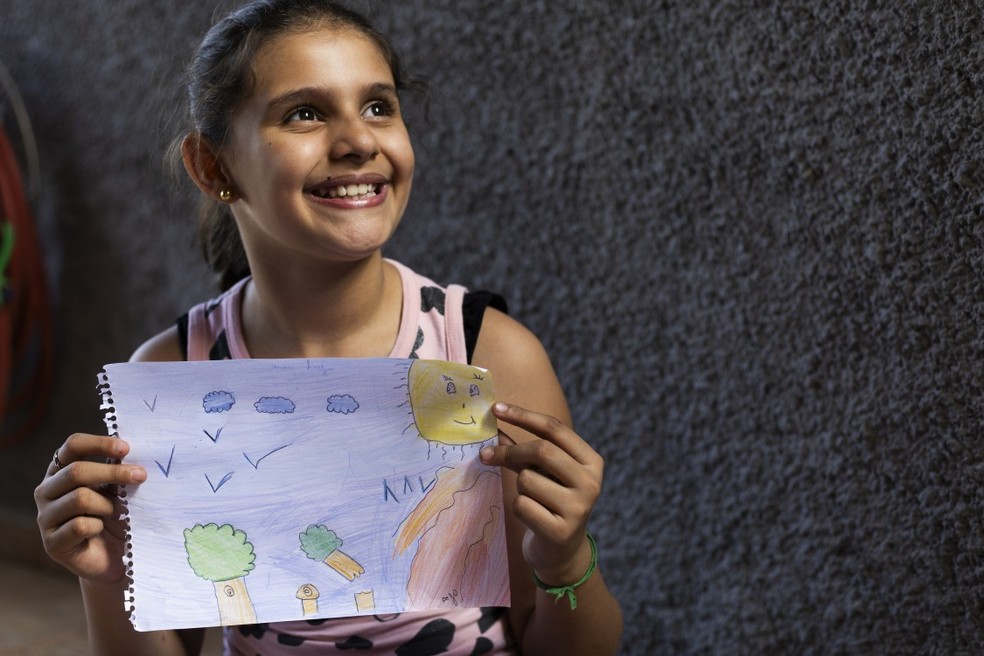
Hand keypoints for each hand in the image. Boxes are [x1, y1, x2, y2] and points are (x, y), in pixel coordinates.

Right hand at [34, 433, 146, 582]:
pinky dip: (98, 526)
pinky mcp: (51, 543)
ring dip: (107, 504)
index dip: (98, 443)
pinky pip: (79, 526)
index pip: (72, 446)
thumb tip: (127, 446)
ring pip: (79, 498)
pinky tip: (100, 530)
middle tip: (141, 475)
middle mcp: (46, 491)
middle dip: (113, 472)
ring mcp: (45, 517)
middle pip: (76, 471)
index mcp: (61, 471)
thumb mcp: (117, 489)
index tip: (126, 448)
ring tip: (115, 512)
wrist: (114, 558)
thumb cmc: (116, 516)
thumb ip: (116, 468)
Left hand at [480, 402, 602, 584]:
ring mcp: (579, 508)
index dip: (523, 415)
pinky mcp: (560, 531)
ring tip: (532, 500)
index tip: (496, 409)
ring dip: (519, 487)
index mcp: (591, 461)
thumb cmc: (551, 502)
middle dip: (511, 452)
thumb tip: (495, 426)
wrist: (562, 552)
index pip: (555, 428)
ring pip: (527, 479)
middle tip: (487, 454)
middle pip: (542, 450)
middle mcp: (591, 482)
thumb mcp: (544, 472)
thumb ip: (525, 450)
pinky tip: (532, 518)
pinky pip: (521, 505)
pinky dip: (519, 508)